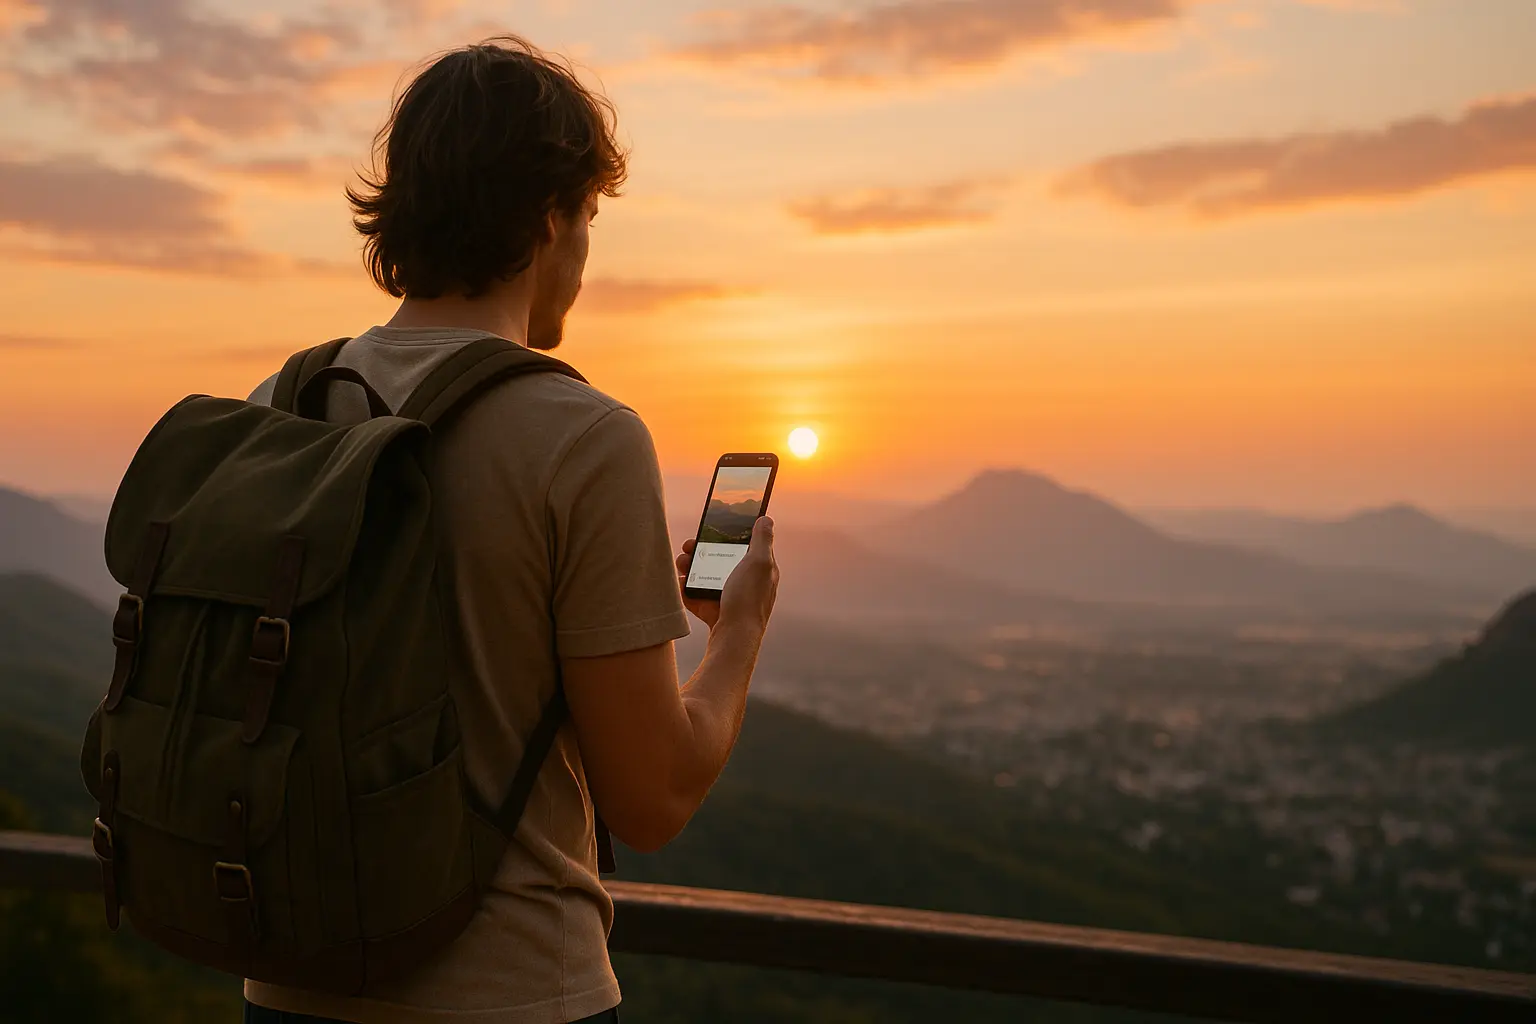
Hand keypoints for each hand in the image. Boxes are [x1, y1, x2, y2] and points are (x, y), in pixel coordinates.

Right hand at [676, 516, 778, 633]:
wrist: (734, 639)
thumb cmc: (748, 600)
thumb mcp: (758, 562)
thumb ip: (762, 539)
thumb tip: (766, 518)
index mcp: (759, 570)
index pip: (743, 545)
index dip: (727, 535)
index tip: (710, 526)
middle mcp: (745, 583)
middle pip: (720, 559)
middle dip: (702, 551)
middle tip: (688, 546)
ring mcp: (729, 598)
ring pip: (705, 577)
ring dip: (690, 568)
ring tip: (681, 564)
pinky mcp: (714, 611)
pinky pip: (696, 596)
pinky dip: (686, 590)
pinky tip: (681, 584)